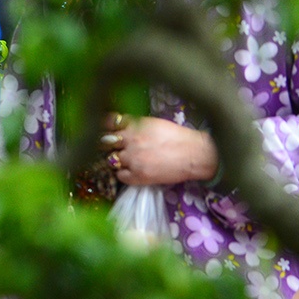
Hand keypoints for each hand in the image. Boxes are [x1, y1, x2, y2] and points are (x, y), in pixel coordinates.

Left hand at [99, 114, 218, 185]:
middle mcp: (129, 141)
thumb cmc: (178, 137)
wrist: (195, 154)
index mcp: (134, 125)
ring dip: (116, 159)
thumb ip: (133, 124)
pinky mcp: (138, 176)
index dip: (103, 126)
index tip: (103, 129)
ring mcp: (132, 159)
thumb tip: (117, 126)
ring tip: (127, 159)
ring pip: (111, 159)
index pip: (107, 122)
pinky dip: (123, 173)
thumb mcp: (153, 123)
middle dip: (106, 143)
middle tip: (112, 146)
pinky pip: (119, 175)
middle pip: (105, 142)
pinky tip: (132, 170)